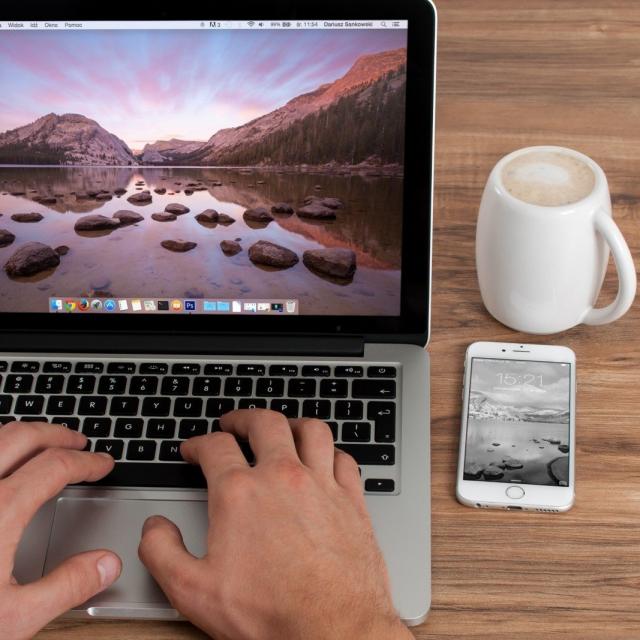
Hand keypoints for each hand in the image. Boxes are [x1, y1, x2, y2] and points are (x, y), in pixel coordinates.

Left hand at [0, 421, 121, 638]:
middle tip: (78, 443)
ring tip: (39, 445)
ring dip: (22, 434)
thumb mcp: (12, 620)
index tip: (102, 464)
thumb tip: (107, 563)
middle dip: (57, 434)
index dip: (87, 462)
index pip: (56, 467)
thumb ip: (67, 586)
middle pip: (23, 436)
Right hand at [139, 409, 411, 639]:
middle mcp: (282, 477)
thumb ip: (162, 552)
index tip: (194, 449)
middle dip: (243, 418)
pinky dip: (331, 452)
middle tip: (234, 423)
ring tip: (282, 428)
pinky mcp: (351, 500)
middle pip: (264, 424)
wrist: (332, 630)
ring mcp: (320, 484)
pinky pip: (343, 459)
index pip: (215, 447)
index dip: (198, 443)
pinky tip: (325, 459)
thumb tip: (155, 528)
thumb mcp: (193, 591)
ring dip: (292, 423)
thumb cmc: (270, 613)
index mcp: (240, 493)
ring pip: (310, 430)